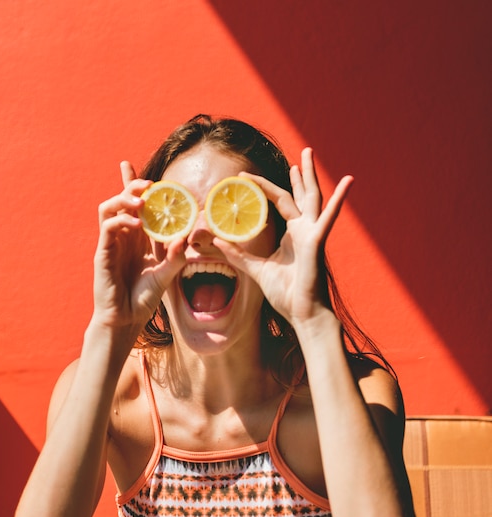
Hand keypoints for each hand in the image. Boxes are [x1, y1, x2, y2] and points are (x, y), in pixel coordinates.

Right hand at [92, 162, 185, 329]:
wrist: (126, 320)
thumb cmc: (143, 299)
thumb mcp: (166, 276)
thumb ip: (176, 257)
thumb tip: (186, 236)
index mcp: (137, 238)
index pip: (134, 205)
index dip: (131, 184)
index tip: (130, 165)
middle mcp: (123, 237)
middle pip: (121, 200)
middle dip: (132, 185)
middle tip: (149, 184)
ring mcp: (111, 243)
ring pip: (109, 207)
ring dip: (124, 199)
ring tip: (141, 201)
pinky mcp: (103, 253)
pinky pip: (108, 227)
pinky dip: (122, 220)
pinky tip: (138, 225)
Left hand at [215, 148, 352, 325]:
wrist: (302, 313)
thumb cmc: (286, 294)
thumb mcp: (256, 270)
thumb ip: (238, 255)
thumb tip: (217, 240)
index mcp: (292, 235)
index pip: (279, 203)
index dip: (265, 188)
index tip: (247, 178)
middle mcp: (303, 230)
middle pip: (301, 195)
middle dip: (301, 174)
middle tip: (301, 154)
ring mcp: (312, 234)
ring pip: (312, 198)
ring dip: (310, 176)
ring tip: (308, 154)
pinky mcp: (317, 241)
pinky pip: (328, 217)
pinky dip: (338, 200)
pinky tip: (348, 182)